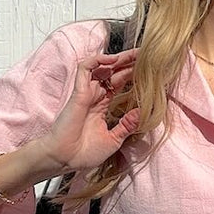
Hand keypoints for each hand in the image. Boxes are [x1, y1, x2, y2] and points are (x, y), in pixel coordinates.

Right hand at [35, 48, 140, 172]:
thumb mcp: (113, 139)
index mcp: (102, 105)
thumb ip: (127, 125)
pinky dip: (96, 61)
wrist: (65, 160)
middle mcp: (95, 96)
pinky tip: (112, 60)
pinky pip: (84, 69)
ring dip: (117, 58)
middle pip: (113, 72)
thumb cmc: (84, 153)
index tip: (148, 69)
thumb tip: (142, 112)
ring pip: (101, 66)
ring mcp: (86, 93)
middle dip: (129, 62)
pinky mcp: (79, 93)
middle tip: (146, 55)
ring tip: (134, 54)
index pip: (119, 83)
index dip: (131, 74)